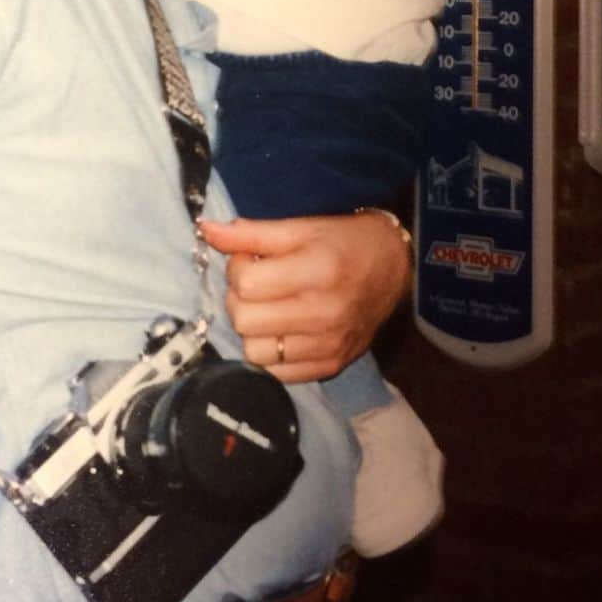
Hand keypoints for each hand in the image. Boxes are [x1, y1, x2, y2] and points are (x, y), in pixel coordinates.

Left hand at [199, 213, 411, 383]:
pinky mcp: (331, 366)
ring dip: (253, 329)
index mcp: (317, 270)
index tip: (250, 259)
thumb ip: (251, 233)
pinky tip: (282, 329)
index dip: (238, 268)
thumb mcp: (301, 228)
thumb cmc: (344, 242)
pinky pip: (277, 373)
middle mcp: (324, 313)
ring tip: (268, 308)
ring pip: (254, 352)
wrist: (395, 268)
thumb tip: (205, 229)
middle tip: (257, 283)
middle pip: (244, 320)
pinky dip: (271, 353)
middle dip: (240, 298)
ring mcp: (328, 345)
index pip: (246, 284)